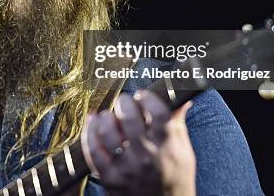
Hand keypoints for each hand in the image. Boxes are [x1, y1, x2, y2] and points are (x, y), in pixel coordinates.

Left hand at [81, 90, 195, 195]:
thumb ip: (177, 123)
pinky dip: (90, 132)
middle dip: (124, 103)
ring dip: (105, 117)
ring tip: (108, 115)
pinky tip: (93, 122)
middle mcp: (147, 156)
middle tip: (123, 101)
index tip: (142, 95)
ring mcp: (127, 168)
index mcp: (167, 146)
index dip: (147, 98)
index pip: (157, 112)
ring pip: (108, 132)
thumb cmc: (175, 179)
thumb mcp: (183, 152)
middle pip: (129, 118)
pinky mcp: (110, 178)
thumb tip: (180, 98)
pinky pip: (94, 150)